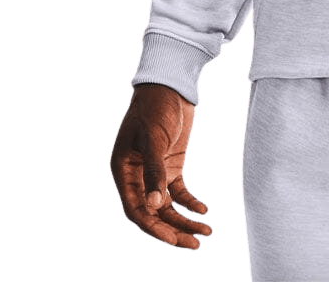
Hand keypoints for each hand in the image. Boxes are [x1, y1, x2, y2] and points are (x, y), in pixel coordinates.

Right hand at [109, 82, 212, 249]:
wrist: (169, 84)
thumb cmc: (154, 107)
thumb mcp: (154, 138)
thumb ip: (154, 171)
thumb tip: (156, 206)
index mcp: (123, 171)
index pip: (136, 209)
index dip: (153, 228)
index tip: (172, 240)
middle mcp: (136, 176)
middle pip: (153, 213)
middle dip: (173, 230)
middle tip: (195, 244)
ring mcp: (154, 172)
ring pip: (167, 206)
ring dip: (184, 220)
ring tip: (205, 233)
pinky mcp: (170, 165)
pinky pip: (179, 191)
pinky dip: (190, 202)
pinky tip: (203, 210)